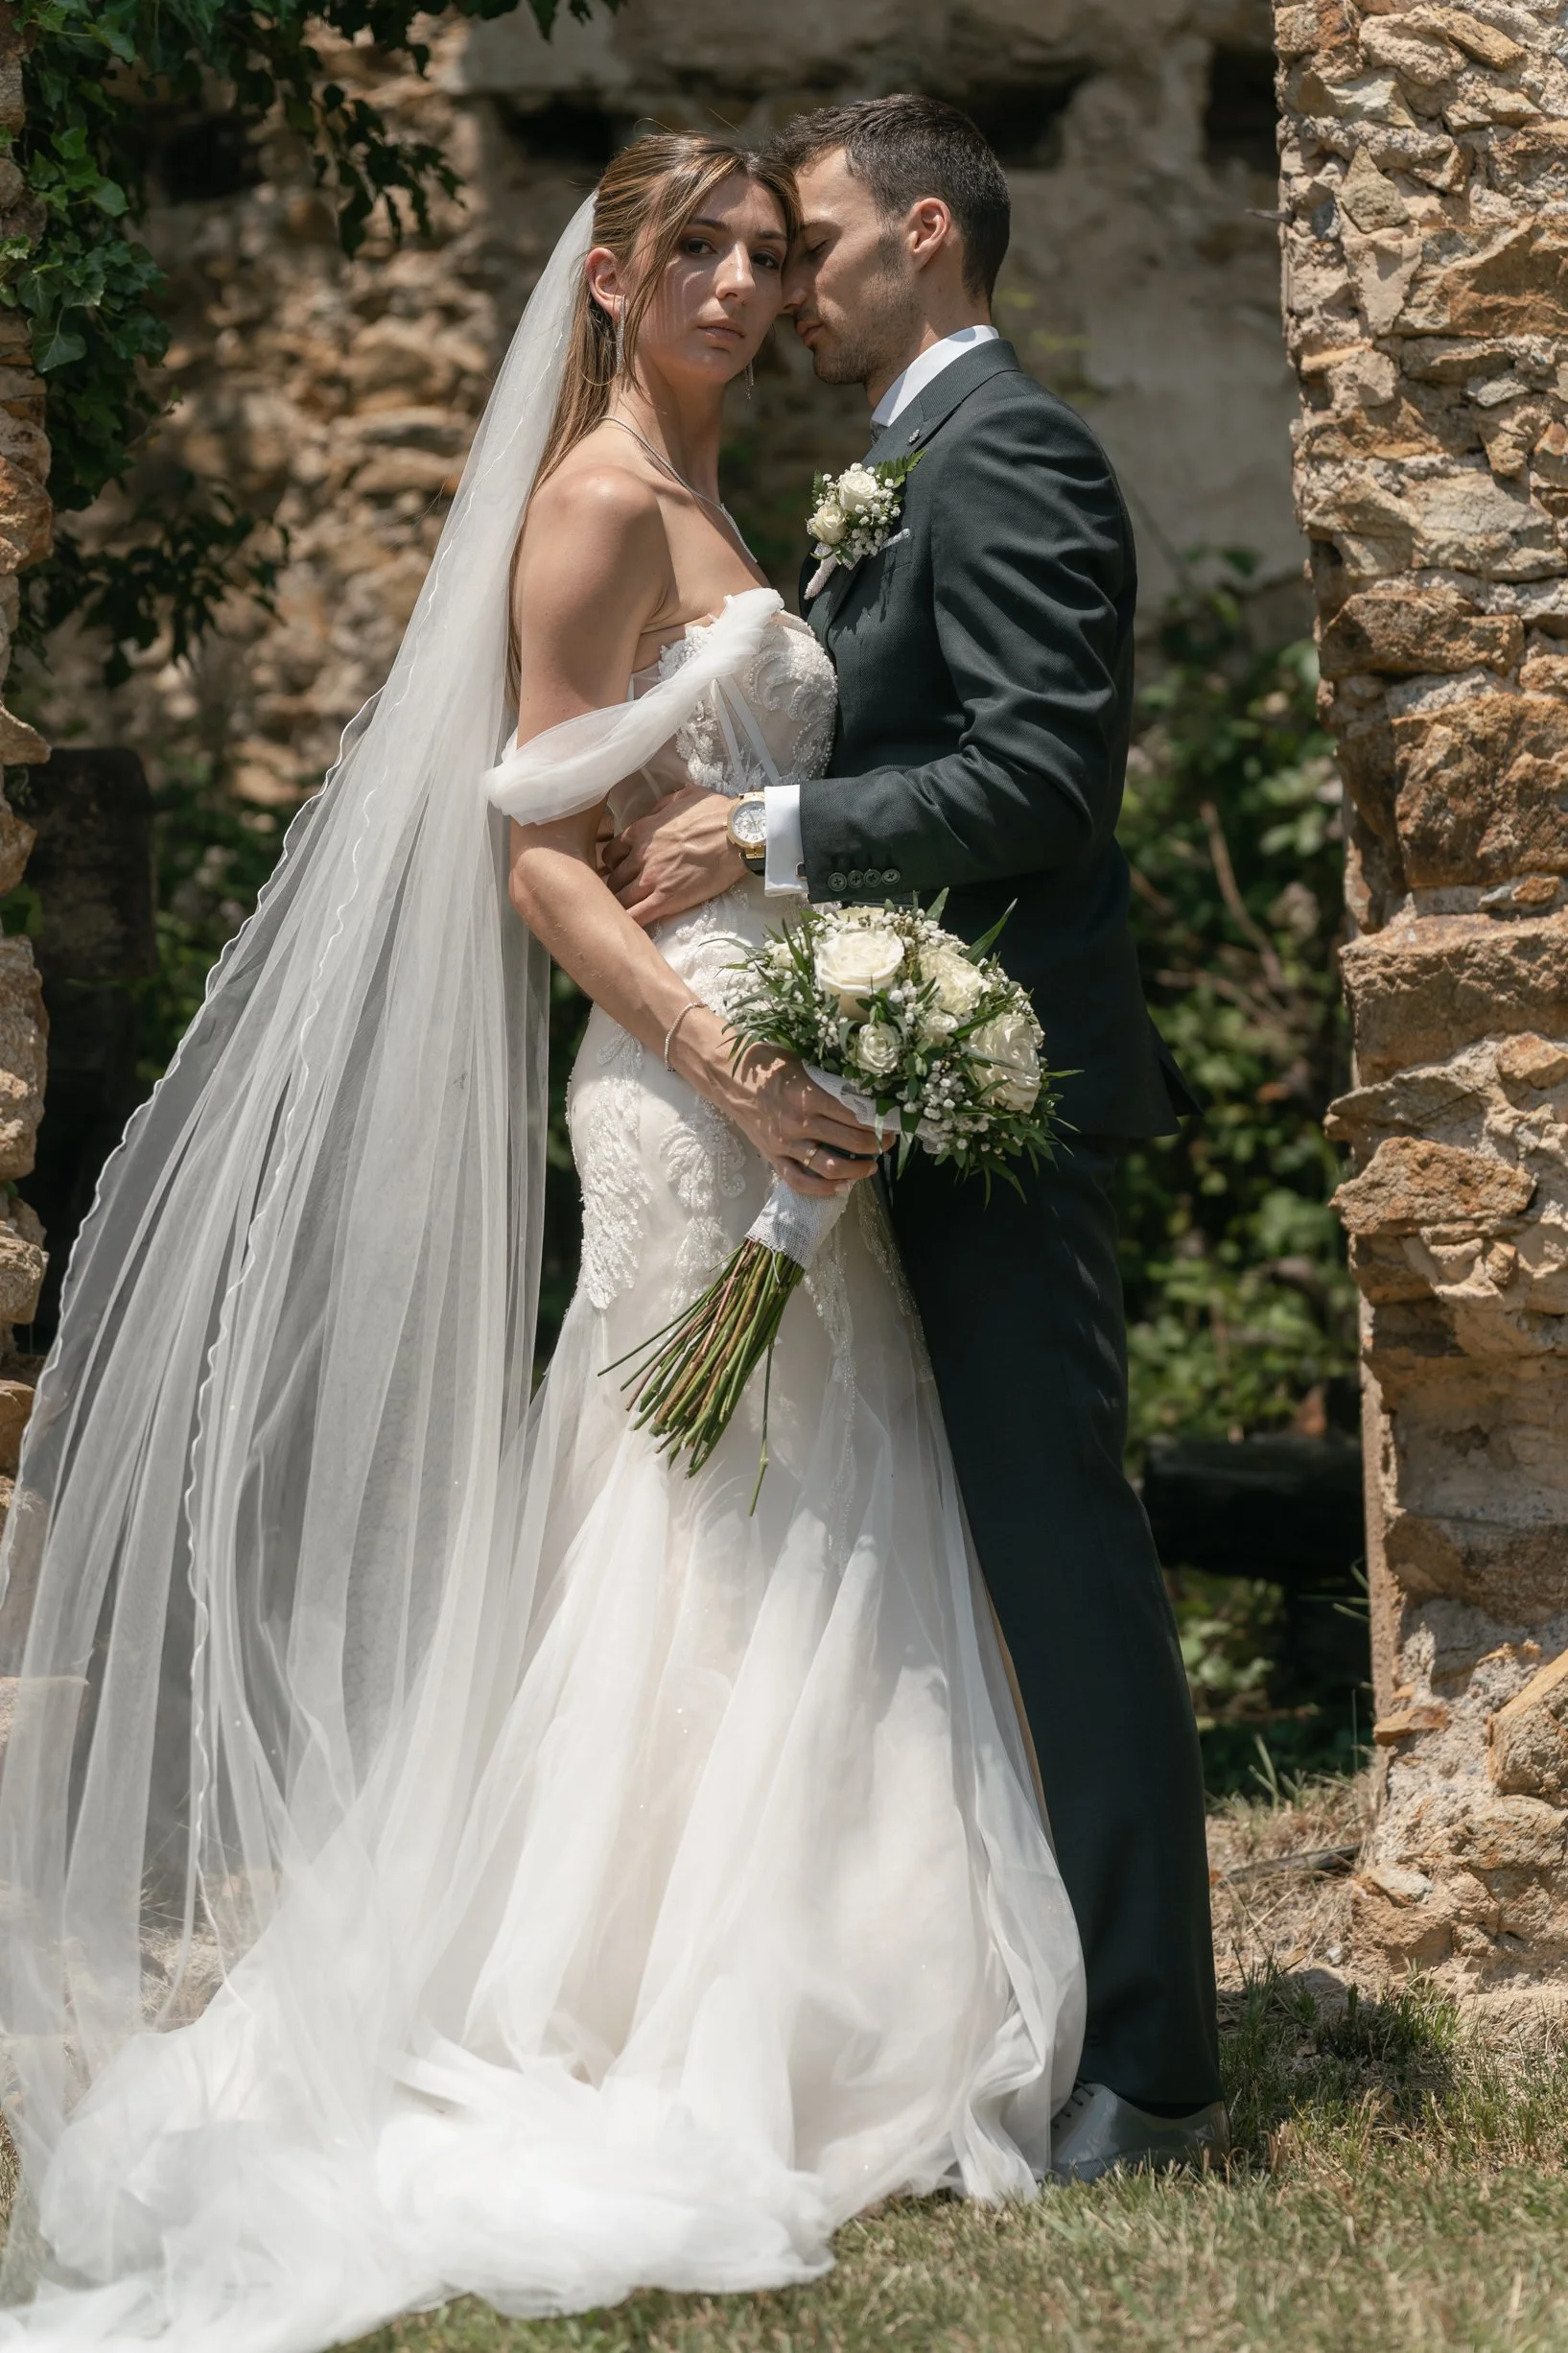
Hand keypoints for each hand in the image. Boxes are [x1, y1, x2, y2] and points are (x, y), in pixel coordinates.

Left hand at [604, 787, 744, 928]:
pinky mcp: (666, 899)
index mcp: (641, 832)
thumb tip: (655, 813)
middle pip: (613, 879)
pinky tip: (628, 929)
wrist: (736, 834)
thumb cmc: (715, 813)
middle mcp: (640, 856)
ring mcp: (651, 879)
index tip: (620, 869)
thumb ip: (662, 807)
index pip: (611, 852)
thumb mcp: (682, 798)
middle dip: (616, 887)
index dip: (613, 864)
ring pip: (620, 899)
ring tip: (627, 914)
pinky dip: (630, 922)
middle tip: (623, 894)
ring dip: (621, 906)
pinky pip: (637, 916)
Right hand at [714, 1045, 883, 1198]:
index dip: (880, 1124)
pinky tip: (840, 1186)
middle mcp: (800, 1123)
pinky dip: (823, 1189)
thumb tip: (864, 1095)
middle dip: (876, 1146)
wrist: (727, 1076)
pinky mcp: (773, 1156)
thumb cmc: (767, 1064)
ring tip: (869, 1167)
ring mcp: (786, 1143)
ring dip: (857, 1170)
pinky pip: (799, 1181)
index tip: (892, 1124)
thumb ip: (830, 1083)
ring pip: (830, 1167)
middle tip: (887, 1144)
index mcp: (810, 1096)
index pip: (856, 1117)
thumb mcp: (803, 1065)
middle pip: (851, 1142)